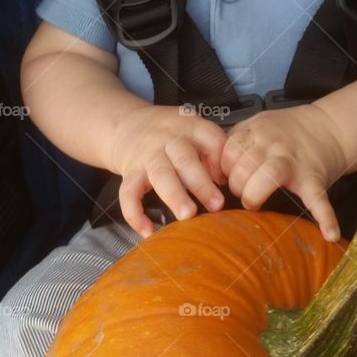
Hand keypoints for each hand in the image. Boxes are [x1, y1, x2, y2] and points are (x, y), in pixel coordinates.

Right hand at [110, 104, 227, 236]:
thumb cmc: (171, 135)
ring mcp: (147, 155)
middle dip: (201, 183)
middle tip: (216, 205)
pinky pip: (128, 193)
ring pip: (160, 174)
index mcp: (190, 128)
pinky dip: (135, 214)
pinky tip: (148, 231)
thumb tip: (226, 180)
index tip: (230, 181)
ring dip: (175, 195)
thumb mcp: (194, 131)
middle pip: (185, 159)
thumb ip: (213, 152)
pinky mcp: (129, 172)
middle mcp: (168, 140)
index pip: (211, 138)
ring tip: (187, 215)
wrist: (127, 125)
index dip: (222, 159)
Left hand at [220, 103, 347, 239]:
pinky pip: (318, 199)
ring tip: (254, 203)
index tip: (227, 177)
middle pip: (244, 167)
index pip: (228, 151)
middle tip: (241, 191)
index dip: (223, 169)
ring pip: (269, 176)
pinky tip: (328, 234)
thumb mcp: (259, 123)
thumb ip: (237, 139)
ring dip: (255, 194)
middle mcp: (274, 145)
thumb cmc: (289, 131)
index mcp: (258, 131)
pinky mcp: (314, 179)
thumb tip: (214, 163)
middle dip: (236, 186)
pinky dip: (325, 217)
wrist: (328, 127)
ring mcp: (295, 162)